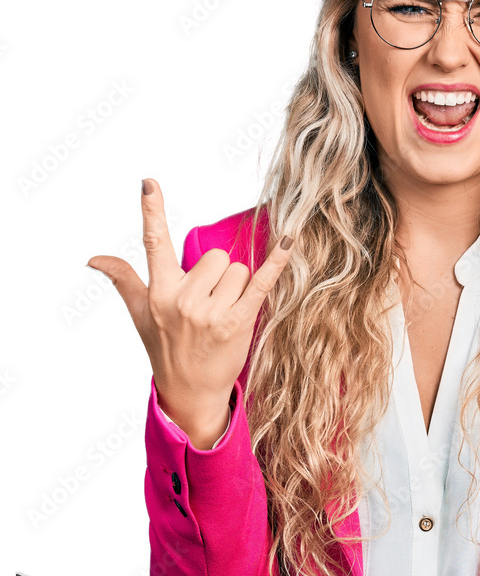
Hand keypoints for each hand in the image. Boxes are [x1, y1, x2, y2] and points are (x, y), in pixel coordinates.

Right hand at [87, 179, 295, 441]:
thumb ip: (123, 281)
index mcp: (160, 293)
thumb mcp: (141, 315)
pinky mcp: (238, 322)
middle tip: (210, 304)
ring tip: (224, 313)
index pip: (154, 245)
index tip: (149, 183)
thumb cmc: (166, 349)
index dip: (152, 212)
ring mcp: (211, 312)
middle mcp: (183, 300)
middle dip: (219, 275)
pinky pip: (262, 282)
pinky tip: (289, 240)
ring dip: (238, 287)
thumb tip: (94, 258)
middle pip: (216, 257)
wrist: (190, 392)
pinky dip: (277, 261)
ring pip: (239, 270)